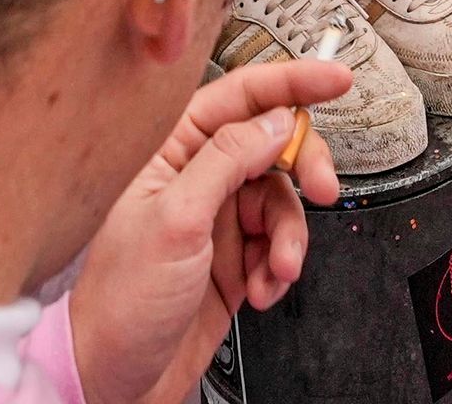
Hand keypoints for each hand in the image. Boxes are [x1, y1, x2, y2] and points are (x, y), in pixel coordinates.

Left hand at [67, 57, 351, 403]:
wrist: (114, 377)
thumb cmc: (119, 300)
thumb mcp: (176, 219)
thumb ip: (227, 160)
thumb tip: (274, 121)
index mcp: (170, 151)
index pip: (240, 96)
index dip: (292, 82)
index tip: (336, 78)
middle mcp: (195, 178)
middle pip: (272, 146)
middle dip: (304, 168)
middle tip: (323, 190)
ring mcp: (216, 220)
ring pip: (281, 201)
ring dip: (289, 236)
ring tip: (276, 269)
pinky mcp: (232, 260)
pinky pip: (277, 245)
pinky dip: (279, 266)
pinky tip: (261, 289)